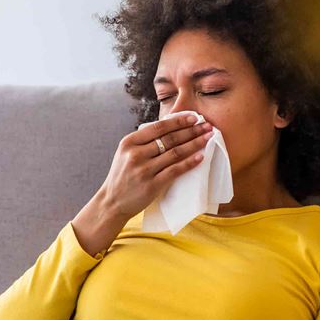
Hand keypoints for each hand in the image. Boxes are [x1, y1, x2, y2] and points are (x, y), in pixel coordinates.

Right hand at [98, 112, 214, 219]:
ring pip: (175, 153)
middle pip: (169, 139)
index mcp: (129, 143)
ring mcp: (144, 170)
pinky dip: (189, 163)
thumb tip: (171, 127)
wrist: (112, 202)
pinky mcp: (152, 185)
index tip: (194, 118)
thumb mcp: (125, 154)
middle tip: (207, 126)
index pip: (158, 127)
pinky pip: (175, 171)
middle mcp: (135, 155)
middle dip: (191, 131)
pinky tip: (200, 157)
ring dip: (194, 144)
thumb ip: (143, 142)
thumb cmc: (123, 176)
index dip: (178, 121)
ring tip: (207, 138)